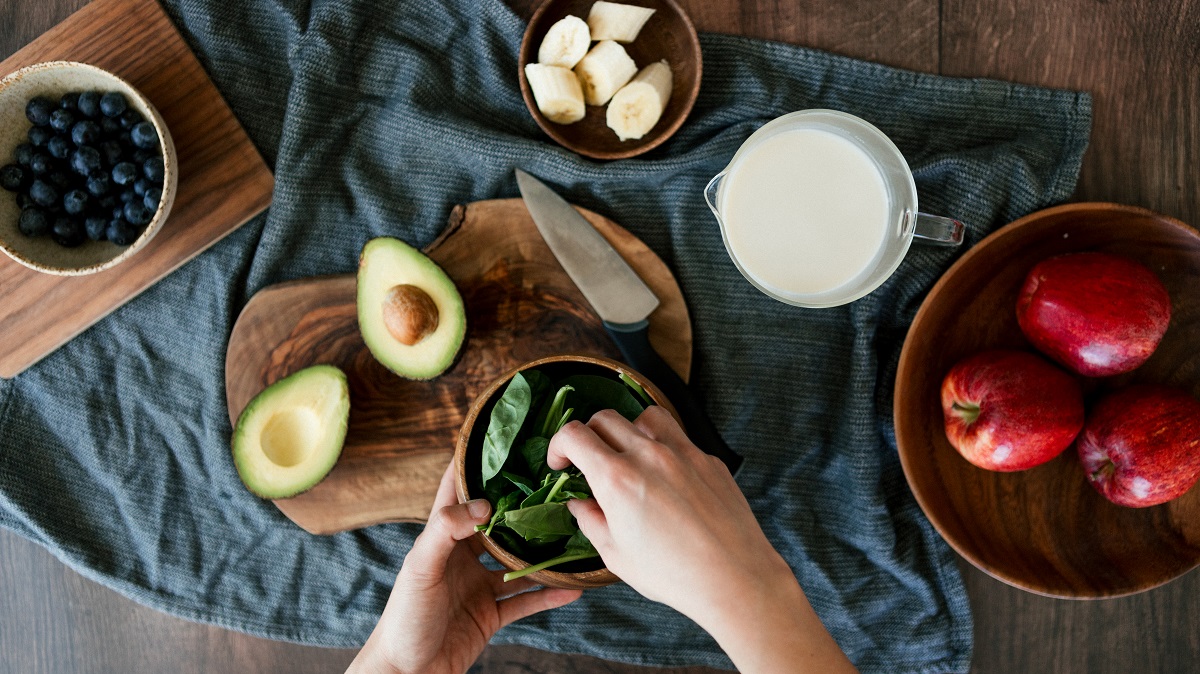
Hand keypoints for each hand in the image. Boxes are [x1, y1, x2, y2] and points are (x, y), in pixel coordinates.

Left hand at [347, 463, 580, 673]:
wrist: (406, 673)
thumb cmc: (403, 618)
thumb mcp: (420, 568)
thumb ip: (446, 532)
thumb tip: (484, 505)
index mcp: (441, 538)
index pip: (457, 491)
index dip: (475, 465)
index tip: (502, 441)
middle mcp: (462, 557)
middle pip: (498, 524)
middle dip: (522, 506)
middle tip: (553, 484)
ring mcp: (479, 586)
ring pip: (518, 562)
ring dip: (542, 552)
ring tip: (572, 534)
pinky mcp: (490, 615)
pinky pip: (525, 601)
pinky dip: (548, 594)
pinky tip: (572, 587)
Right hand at [548, 406, 856, 673]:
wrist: (734, 578)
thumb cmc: (673, 574)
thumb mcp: (616, 555)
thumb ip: (590, 520)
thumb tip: (579, 503)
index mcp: (617, 478)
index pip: (574, 434)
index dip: (558, 444)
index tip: (560, 462)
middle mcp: (649, 455)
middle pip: (605, 418)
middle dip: (588, 435)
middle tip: (590, 461)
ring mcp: (683, 452)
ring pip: (645, 416)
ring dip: (629, 430)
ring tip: (630, 458)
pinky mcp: (709, 459)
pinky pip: (679, 438)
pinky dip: (664, 448)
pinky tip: (667, 478)